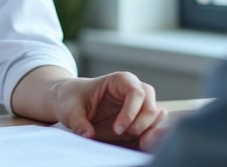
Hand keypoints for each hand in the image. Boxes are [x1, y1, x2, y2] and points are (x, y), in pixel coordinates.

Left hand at [52, 72, 166, 150]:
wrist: (73, 102)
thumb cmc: (73, 99)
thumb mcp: (70, 109)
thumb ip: (78, 122)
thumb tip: (88, 135)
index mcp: (121, 80)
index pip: (136, 92)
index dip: (131, 111)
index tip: (118, 129)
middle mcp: (135, 91)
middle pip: (150, 104)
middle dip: (142, 122)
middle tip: (126, 134)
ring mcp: (139, 106)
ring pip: (156, 116)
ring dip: (150, 130)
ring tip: (139, 143)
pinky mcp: (139, 121)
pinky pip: (153, 128)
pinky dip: (151, 136)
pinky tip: (141, 144)